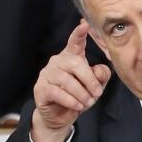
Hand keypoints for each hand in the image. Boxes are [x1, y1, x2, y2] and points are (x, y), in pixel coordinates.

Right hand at [31, 21, 111, 141]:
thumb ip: (101, 76)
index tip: (84, 24)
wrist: (60, 116)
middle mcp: (57, 62)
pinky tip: (78, 106)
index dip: (79, 34)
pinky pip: (57, 92)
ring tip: (88, 102)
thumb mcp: (95, 86)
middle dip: (89, 79)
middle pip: (75, 63)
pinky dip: (70, 100)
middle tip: (97, 93)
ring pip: (67, 80)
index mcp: (71, 57)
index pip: (75, 42)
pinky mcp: (41, 88)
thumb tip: (97, 71)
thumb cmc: (79, 96)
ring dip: (81, 93)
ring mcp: (47, 74)